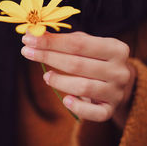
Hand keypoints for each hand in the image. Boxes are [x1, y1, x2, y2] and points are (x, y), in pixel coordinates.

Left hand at [21, 31, 135, 126]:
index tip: (29, 39)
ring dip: (59, 81)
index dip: (51, 42)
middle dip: (48, 57)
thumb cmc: (96, 58)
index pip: (78, 43)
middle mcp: (119, 70)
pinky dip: (78, 107)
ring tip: (45, 76)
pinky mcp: (110, 110)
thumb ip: (65, 39)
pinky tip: (65, 100)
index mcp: (116, 48)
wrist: (120, 83)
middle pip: (77, 64)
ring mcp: (116, 91)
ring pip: (83, 87)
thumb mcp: (87, 44)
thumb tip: (34, 34)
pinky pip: (94, 113)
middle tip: (27, 52)